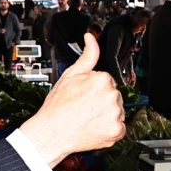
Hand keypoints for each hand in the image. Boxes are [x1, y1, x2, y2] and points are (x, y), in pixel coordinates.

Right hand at [12, 48, 124, 169]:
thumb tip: (91, 38)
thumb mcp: (70, 75)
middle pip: (113, 95)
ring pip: (117, 111)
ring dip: (106, 114)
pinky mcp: (116, 130)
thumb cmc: (58, 105)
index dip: (94, 89)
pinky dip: (109, 128)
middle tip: (84, 107)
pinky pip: (119, 127)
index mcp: (102, 80)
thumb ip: (87, 56)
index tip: (84, 96)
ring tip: (88, 117)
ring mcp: (115, 114)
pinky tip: (94, 127)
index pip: (107, 81)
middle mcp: (111, 96)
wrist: (51, 132)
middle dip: (102, 100)